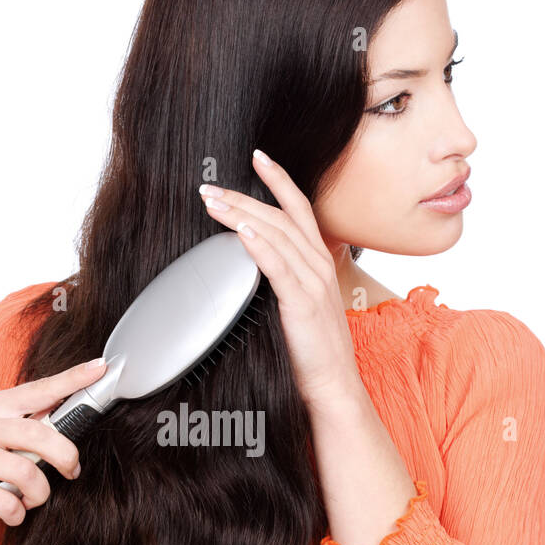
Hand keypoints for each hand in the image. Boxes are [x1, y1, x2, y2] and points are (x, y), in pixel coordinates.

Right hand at [0, 358, 107, 535]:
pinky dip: (17, 513)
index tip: (100, 368)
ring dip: (39, 494)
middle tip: (72, 471)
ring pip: (28, 473)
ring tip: (32, 498)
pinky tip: (11, 511)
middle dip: (67, 457)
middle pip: (41, 434)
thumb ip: (18, 424)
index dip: (72, 379)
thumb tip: (65, 419)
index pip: (38, 389)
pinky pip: (9, 503)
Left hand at [199, 150, 361, 411]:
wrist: (333, 386)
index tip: (258, 158)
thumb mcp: (302, 306)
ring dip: (242, 213)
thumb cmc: (314, 352)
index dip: (279, 181)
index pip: (299, 209)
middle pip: (281, 216)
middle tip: (210, 186)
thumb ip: (286, 279)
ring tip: (213, 202)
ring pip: (276, 234)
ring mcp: (312, 283)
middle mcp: (318, 266)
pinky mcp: (302, 303)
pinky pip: (278, 267)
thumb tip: (257, 262)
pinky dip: (259, 245)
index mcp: (318, 264)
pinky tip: (240, 231)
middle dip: (244, 195)